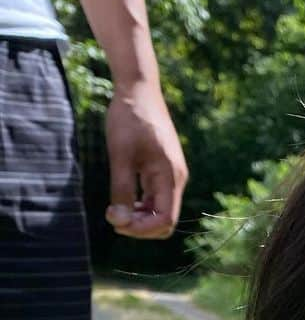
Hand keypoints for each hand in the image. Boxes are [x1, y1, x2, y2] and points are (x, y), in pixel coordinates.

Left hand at [104, 81, 186, 238]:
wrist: (139, 89)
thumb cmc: (129, 119)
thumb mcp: (121, 155)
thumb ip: (122, 190)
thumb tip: (119, 221)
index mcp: (171, 177)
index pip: (165, 220)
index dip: (142, 229)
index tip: (116, 222)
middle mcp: (176, 180)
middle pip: (165, 220)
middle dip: (141, 226)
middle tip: (113, 217)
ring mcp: (171, 175)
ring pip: (160, 210)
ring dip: (140, 217)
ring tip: (115, 209)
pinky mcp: (163, 170)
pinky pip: (156, 198)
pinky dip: (141, 205)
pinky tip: (124, 199)